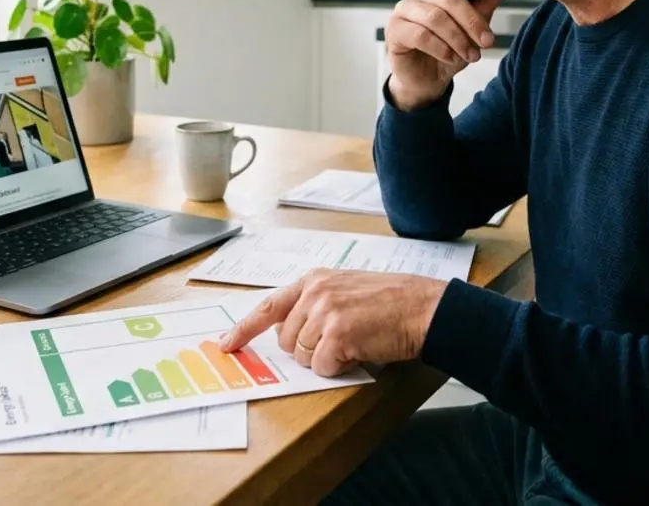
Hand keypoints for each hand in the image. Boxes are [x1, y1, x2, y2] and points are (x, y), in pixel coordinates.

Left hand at [220, 269, 447, 376]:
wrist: (422, 308)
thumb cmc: (391, 303)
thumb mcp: (346, 289)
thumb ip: (315, 304)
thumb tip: (288, 333)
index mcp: (315, 280)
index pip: (269, 306)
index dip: (244, 328)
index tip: (226, 343)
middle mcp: (315, 292)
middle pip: (286, 340)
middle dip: (307, 349)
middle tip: (340, 340)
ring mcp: (325, 312)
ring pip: (301, 356)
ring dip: (325, 359)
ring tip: (353, 342)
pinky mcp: (337, 333)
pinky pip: (320, 367)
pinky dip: (338, 367)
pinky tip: (358, 351)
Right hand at [385, 0, 503, 110]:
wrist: (428, 79)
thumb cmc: (449, 50)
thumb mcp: (473, 31)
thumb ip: (482, 9)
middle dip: (472, 21)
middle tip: (487, 41)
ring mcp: (403, 10)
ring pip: (435, 17)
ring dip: (458, 39)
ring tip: (471, 56)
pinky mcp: (394, 30)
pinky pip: (421, 35)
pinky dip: (441, 49)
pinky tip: (450, 58)